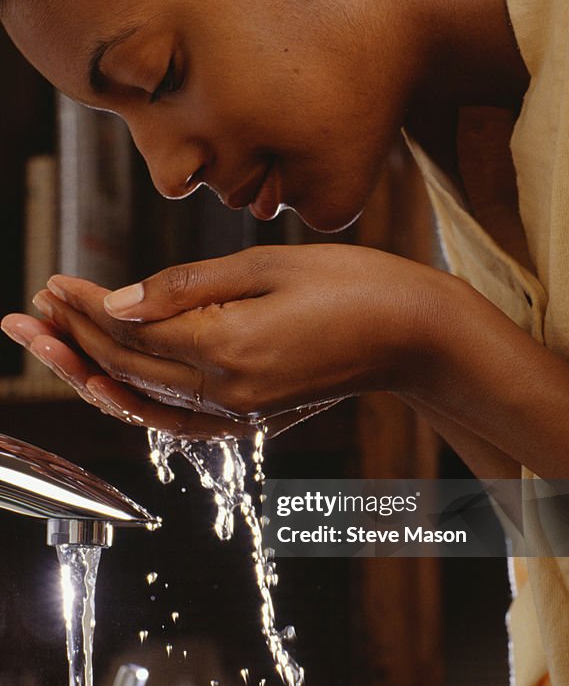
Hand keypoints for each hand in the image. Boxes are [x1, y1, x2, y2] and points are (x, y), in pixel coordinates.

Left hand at [2, 245, 437, 435]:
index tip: (53, 281)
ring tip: (49, 347)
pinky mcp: (253, 419)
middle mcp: (228, 392)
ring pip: (144, 399)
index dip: (85, 306)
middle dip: (71, 339)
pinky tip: (112, 385)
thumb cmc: (353, 284)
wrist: (412, 333)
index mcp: (229, 348)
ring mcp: (240, 413)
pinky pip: (177, 421)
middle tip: (27, 313)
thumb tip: (117, 302)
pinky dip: (138, 402)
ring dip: (92, 372)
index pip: (131, 331)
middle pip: (127, 369)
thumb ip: (186, 286)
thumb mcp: (267, 264)